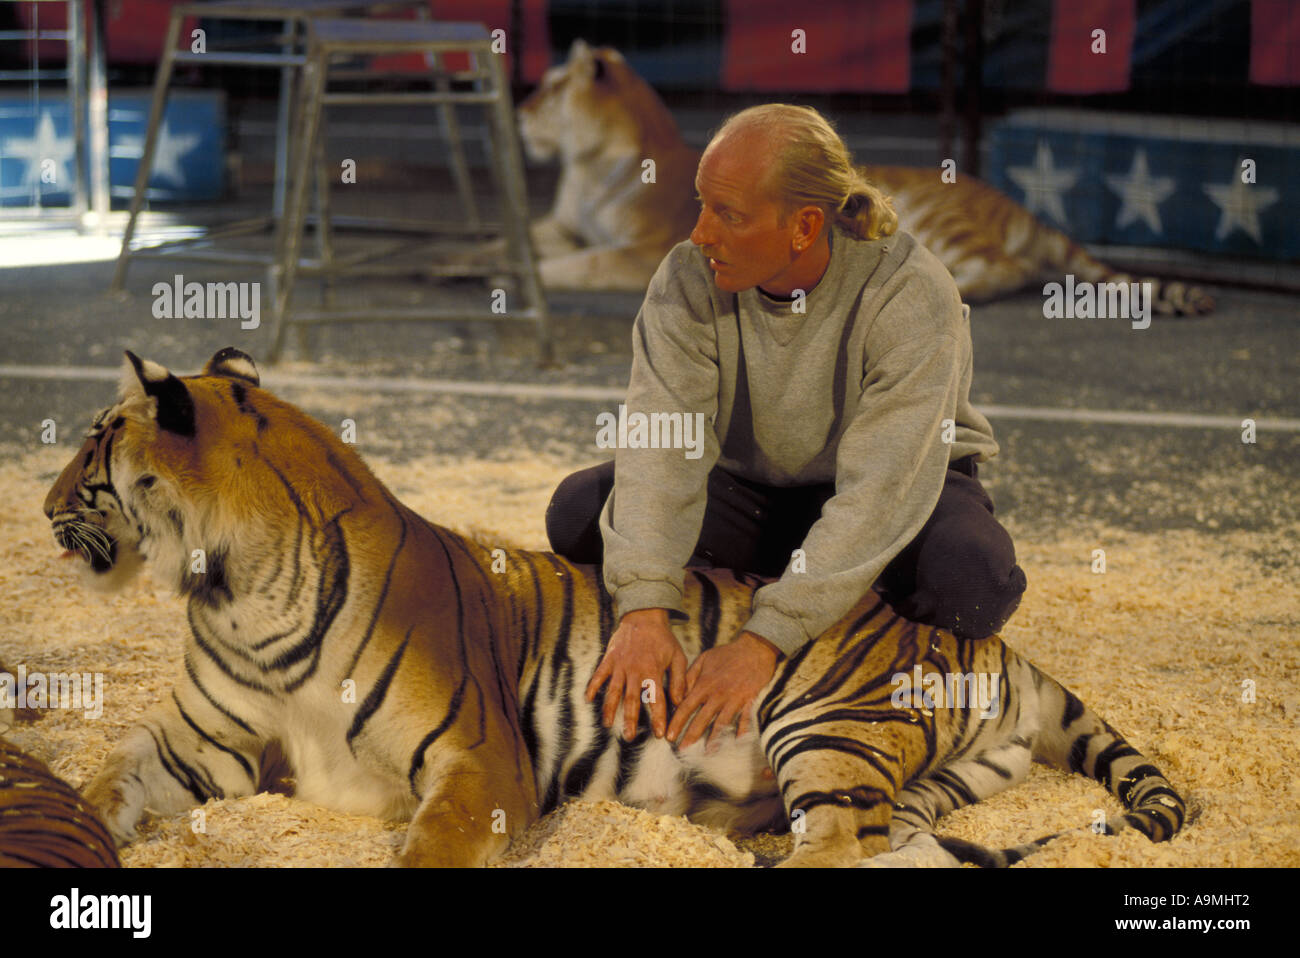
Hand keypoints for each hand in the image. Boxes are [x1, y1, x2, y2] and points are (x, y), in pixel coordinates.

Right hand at [586, 608, 687, 740]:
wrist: (644, 616)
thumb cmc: (663, 639)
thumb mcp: (677, 657)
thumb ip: (678, 680)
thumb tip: (679, 702)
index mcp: (653, 671)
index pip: (656, 700)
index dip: (658, 718)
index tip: (660, 734)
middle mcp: (635, 671)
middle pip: (631, 700)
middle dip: (630, 720)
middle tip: (628, 737)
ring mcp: (620, 665)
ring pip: (613, 691)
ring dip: (609, 709)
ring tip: (607, 725)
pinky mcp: (609, 659)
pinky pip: (599, 675)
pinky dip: (593, 687)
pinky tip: (588, 700)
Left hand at [666, 631, 779, 751]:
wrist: (754, 648)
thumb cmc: (727, 653)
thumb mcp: (704, 659)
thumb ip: (690, 676)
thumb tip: (678, 692)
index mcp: (705, 684)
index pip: (686, 707)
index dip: (677, 722)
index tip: (669, 736)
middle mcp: (718, 694)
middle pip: (702, 719)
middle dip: (691, 736)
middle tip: (682, 750)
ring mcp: (734, 699)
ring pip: (722, 723)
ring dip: (714, 739)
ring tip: (707, 753)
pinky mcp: (749, 701)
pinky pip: (745, 719)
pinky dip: (741, 731)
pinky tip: (736, 742)